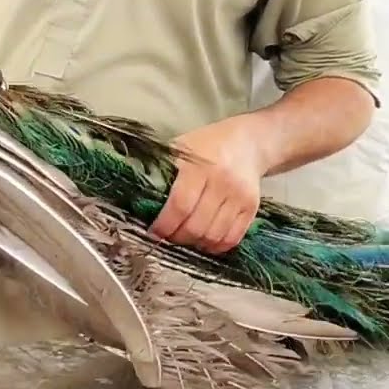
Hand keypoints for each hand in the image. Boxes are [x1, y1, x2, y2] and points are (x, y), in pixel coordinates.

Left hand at [151, 115, 267, 253]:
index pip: (180, 205)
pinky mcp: (252, 208)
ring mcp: (239, 196)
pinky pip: (232, 238)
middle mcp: (222, 182)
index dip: (164, 225)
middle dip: (177, 238)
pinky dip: (215, 246)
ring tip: (184, 238)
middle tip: (167, 237)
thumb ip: (161, 171)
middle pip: (196, 225)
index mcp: (198, 167)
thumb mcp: (179, 150)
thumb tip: (135, 197)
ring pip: (214, 235)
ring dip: (195, 244)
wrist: (247, 142)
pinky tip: (203, 241)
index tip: (154, 233)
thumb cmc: (204, 147)